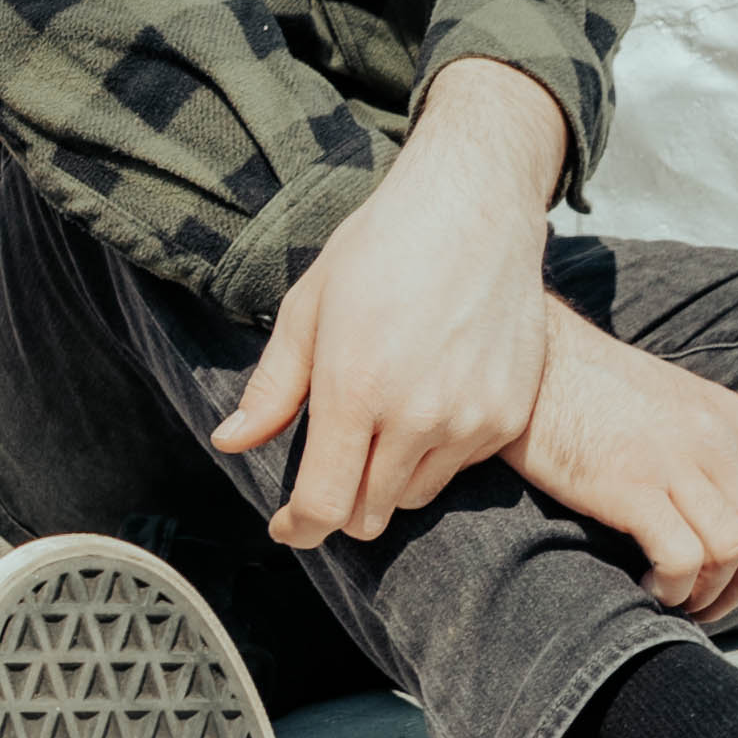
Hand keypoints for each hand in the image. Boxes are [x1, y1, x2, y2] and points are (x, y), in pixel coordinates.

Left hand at [209, 115, 555, 551]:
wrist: (472, 208)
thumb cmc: (379, 250)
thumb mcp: (307, 310)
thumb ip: (272, 389)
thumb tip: (230, 442)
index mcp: (356, 391)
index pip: (323, 505)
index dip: (299, 529)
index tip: (288, 527)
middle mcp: (417, 416)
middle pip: (368, 515)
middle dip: (339, 507)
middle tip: (328, 476)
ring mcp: (470, 419)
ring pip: (412, 496)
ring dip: (386, 482)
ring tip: (379, 427)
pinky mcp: (508, 415)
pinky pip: (458, 468)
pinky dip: (434, 456)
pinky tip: (424, 406)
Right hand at [504, 303, 737, 621]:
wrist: (529, 361)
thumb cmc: (583, 390)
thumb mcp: (666, 404)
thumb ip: (699, 447)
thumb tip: (706, 511)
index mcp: (731, 422)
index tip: (718, 587)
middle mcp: (716, 440)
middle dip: (735, 593)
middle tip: (696, 608)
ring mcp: (677, 460)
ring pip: (733, 553)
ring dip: (704, 594)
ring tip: (666, 597)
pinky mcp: (631, 483)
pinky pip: (682, 556)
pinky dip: (671, 587)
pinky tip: (642, 587)